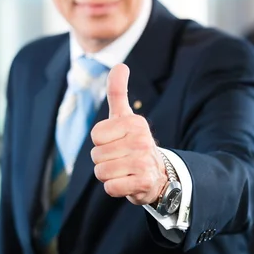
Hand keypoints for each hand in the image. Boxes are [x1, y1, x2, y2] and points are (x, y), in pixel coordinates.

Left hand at [90, 64, 166, 204]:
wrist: (158, 175)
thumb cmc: (134, 144)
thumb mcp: (125, 117)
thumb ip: (118, 91)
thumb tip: (120, 65)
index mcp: (135, 123)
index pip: (96, 136)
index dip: (102, 142)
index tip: (117, 142)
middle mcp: (142, 140)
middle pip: (96, 155)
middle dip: (104, 161)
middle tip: (122, 159)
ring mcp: (144, 162)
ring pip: (101, 172)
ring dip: (109, 175)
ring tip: (124, 171)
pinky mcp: (144, 183)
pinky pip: (111, 187)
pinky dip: (115, 188)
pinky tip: (128, 182)